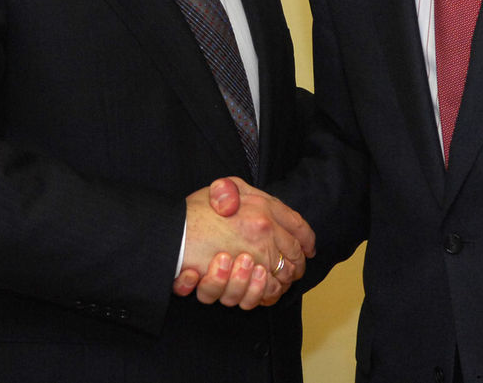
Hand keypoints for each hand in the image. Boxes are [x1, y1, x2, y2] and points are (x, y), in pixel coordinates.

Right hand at [175, 177, 314, 308]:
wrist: (173, 237)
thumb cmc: (193, 214)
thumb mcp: (220, 188)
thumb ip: (242, 190)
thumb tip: (257, 198)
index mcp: (262, 207)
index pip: (297, 223)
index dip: (306, 237)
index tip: (309, 246)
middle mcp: (265, 230)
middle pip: (295, 251)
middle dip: (298, 262)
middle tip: (296, 268)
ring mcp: (258, 254)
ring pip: (284, 273)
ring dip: (285, 279)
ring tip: (281, 280)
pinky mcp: (246, 276)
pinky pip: (269, 290)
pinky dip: (270, 293)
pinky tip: (266, 290)